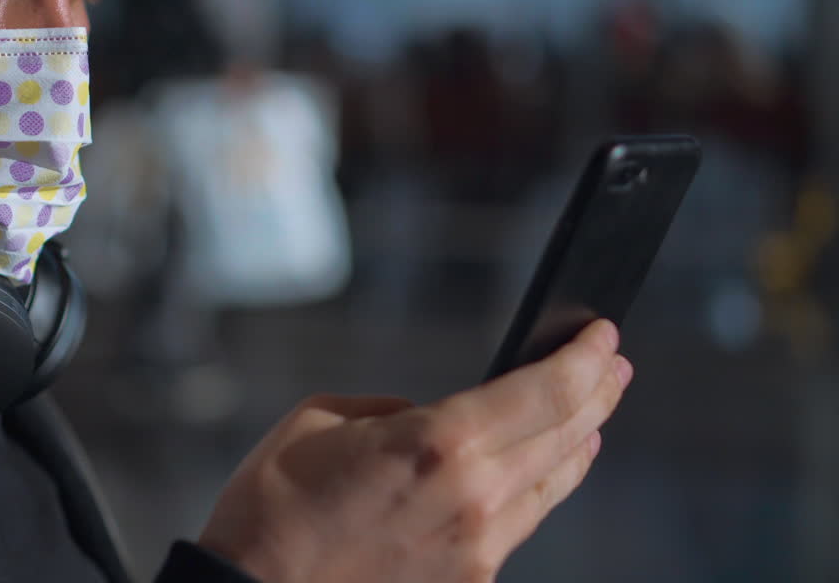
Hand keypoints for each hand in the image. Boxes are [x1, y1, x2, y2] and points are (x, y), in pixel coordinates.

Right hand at [197, 320, 630, 582]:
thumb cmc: (272, 508)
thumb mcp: (320, 420)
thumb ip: (390, 412)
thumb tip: (423, 420)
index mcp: (437, 441)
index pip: (545, 391)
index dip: (584, 359)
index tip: (601, 336)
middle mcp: (473, 496)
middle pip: (565, 436)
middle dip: (597, 394)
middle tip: (613, 367)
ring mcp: (477, 550)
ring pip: (551, 486)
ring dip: (577, 445)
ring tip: (591, 420)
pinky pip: (517, 527)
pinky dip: (537, 491)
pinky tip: (538, 478)